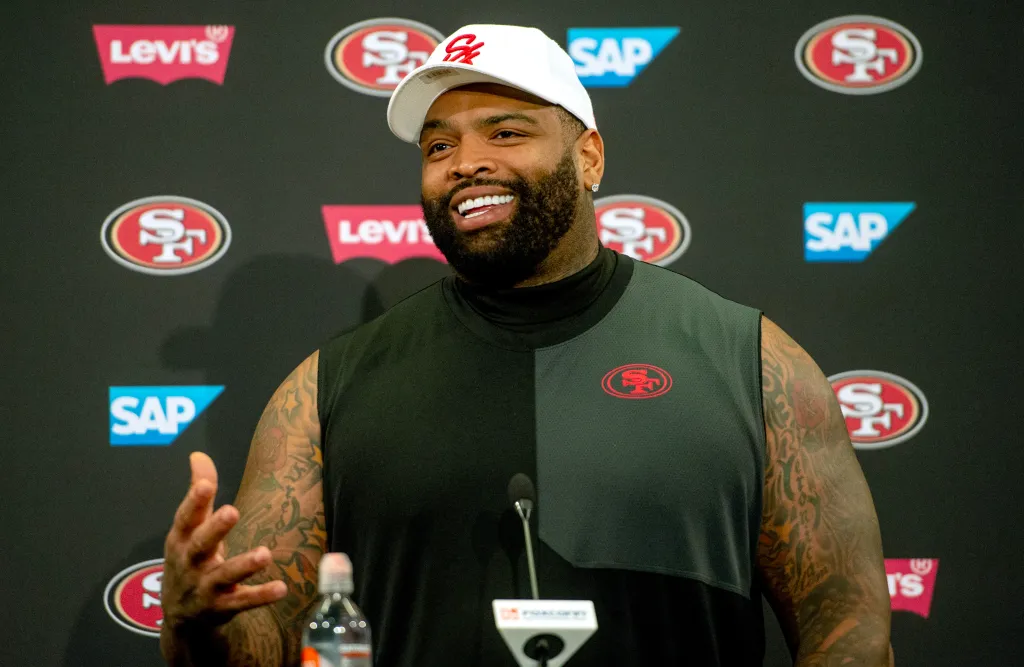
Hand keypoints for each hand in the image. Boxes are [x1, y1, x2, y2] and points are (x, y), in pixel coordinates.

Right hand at [161, 452, 286, 632]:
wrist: (182, 618)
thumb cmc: (189, 560)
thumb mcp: (188, 529)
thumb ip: (199, 494)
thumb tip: (198, 455)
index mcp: (180, 540)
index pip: (185, 518)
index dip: (194, 501)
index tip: (207, 484)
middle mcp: (189, 563)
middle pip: (200, 545)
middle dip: (214, 529)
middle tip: (232, 511)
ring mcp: (204, 588)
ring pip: (224, 576)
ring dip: (243, 565)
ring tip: (264, 554)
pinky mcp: (222, 608)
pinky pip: (242, 602)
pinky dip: (261, 596)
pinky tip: (282, 588)